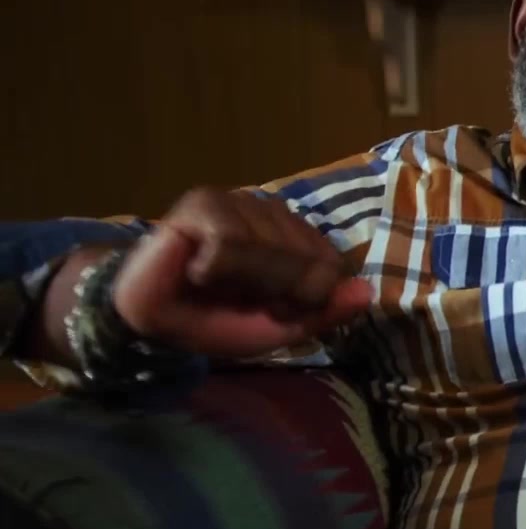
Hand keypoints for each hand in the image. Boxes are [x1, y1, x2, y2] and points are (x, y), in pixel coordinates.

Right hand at [112, 187, 371, 357]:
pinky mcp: (204, 202)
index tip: (276, 309)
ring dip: (245, 280)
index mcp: (299, 240)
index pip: (332, 264)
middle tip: (244, 298)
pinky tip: (198, 271)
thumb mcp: (280, 327)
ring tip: (218, 284)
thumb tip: (366, 292)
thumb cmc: (218, 319)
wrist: (155, 320)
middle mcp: (276, 214)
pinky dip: (216, 268)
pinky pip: (230, 239)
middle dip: (277, 291)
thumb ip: (324, 311)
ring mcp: (242, 202)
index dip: (307, 296)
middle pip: (307, 257)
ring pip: (270, 246)